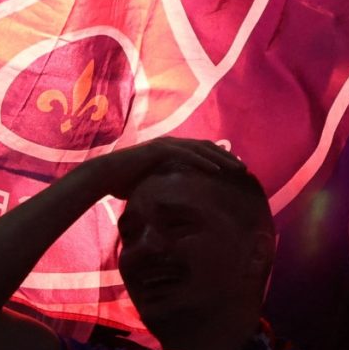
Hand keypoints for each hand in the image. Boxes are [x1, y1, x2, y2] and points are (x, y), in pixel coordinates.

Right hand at [68, 136, 239, 201]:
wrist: (104, 176)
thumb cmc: (124, 183)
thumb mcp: (150, 185)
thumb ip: (164, 187)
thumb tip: (174, 205)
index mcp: (170, 151)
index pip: (200, 153)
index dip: (219, 159)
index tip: (235, 171)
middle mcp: (170, 144)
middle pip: (206, 148)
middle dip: (226, 157)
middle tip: (244, 168)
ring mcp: (165, 145)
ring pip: (200, 149)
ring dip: (220, 158)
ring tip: (237, 168)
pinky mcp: (159, 150)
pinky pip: (187, 155)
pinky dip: (203, 162)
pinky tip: (217, 170)